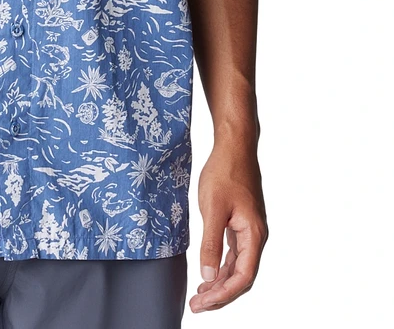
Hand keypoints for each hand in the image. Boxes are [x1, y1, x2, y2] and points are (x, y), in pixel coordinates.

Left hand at [189, 141, 268, 312]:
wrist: (234, 146)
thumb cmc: (225, 172)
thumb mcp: (213, 208)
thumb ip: (210, 243)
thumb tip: (207, 276)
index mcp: (254, 236)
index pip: (243, 277)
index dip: (223, 294)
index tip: (202, 303)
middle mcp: (255, 236)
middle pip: (241, 276)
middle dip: (220, 294)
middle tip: (196, 306)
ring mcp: (249, 230)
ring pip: (237, 266)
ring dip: (219, 282)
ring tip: (199, 296)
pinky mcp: (240, 222)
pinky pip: (233, 253)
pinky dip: (220, 265)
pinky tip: (208, 273)